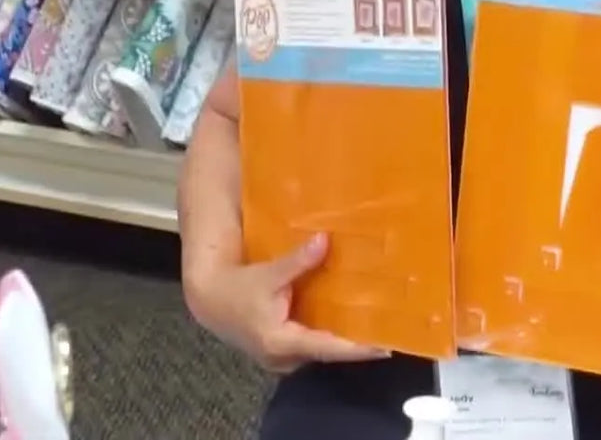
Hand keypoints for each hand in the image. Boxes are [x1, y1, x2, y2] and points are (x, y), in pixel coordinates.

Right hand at [185, 232, 390, 373]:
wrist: (211, 301)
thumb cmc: (238, 288)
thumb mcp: (268, 273)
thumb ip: (297, 261)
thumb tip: (325, 240)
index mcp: (281, 341)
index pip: (328, 347)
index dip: (358, 348)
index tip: (386, 347)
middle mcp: (285, 358)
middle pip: (328, 352)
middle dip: (357, 343)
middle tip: (389, 331)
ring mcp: (283, 360)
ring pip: (321, 351)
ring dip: (344, 341)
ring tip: (376, 327)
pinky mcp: (283, 354)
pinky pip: (313, 347)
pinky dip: (329, 337)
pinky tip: (348, 323)